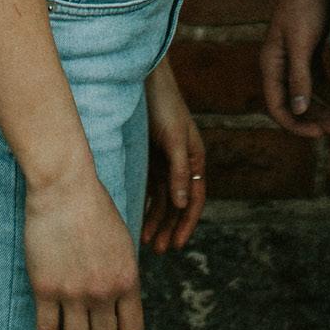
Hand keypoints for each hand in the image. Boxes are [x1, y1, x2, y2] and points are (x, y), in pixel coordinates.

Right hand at [23, 161, 142, 329]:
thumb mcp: (123, 243)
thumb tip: (120, 308)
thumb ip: (124, 277)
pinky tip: (49, 313)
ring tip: (68, 321)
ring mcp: (73, 291)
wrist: (65, 186)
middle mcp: (103, 290)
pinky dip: (48, 328)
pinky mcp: (45, 288)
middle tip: (88, 327)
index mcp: (127, 279)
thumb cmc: (94, 209)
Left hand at [142, 59, 205, 252]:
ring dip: (156, 220)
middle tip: (157, 251)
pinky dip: (145, 204)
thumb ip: (179, 170)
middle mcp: (182, 162)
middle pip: (178, 203)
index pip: (194, 199)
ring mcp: (165, 161)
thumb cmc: (163, 104)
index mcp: (194, 157)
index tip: (175, 246)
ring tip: (144, 242)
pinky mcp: (149, 157)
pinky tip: (135, 217)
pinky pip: (149, 188)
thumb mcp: (174, 137)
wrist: (144, 79)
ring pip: (163, 199)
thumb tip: (182, 204)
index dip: (186, 224)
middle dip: (170, 228)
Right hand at [261, 0, 329, 138]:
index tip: (321, 133)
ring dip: (324, 108)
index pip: (278, 106)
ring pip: (308, 93)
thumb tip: (298, 110)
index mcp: (271, 61)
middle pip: (293, 103)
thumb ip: (299, 75)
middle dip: (314, 119)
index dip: (297, 125)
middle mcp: (281, 62)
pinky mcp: (313, 47)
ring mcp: (297, 55)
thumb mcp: (303, 39)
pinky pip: (320, 79)